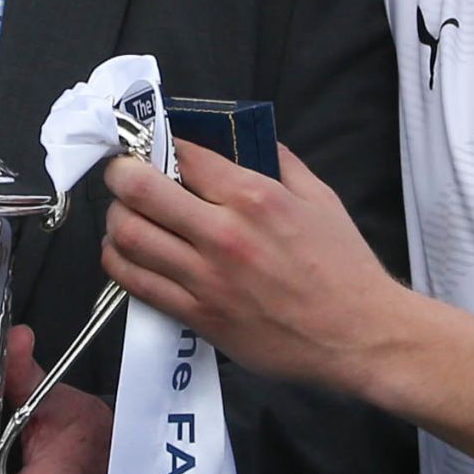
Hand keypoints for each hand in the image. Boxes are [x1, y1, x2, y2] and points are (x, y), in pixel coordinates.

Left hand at [97, 143, 418, 398]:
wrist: (358, 335)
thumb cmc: (344, 268)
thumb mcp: (319, 198)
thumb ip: (278, 162)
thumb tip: (245, 138)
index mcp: (255, 197)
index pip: (183, 155)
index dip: (159, 143)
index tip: (151, 144)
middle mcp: (224, 234)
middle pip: (139, 191)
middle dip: (119, 173)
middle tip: (120, 173)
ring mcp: (207, 278)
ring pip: (129, 237)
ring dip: (115, 218)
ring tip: (123, 213)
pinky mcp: (199, 316)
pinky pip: (138, 284)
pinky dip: (120, 262)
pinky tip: (125, 252)